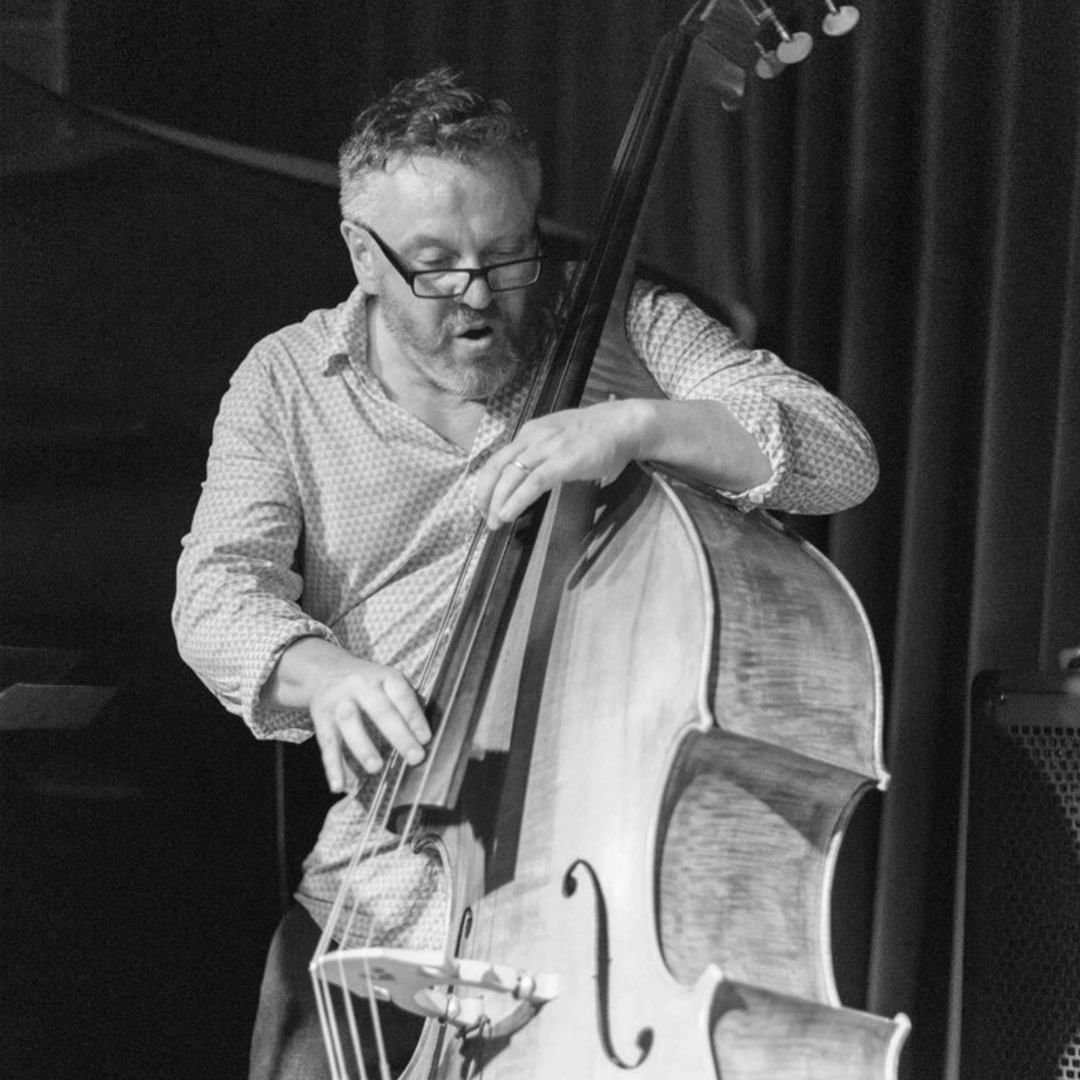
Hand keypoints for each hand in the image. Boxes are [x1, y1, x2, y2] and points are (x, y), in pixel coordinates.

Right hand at [276, 640, 430, 791]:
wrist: (326, 669)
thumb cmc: (367, 684)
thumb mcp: (386, 682)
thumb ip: (404, 704)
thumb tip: (422, 738)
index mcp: (383, 676)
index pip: (402, 695)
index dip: (414, 717)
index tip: (426, 739)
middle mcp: (360, 685)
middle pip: (380, 710)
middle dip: (399, 735)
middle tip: (414, 757)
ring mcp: (339, 700)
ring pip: (350, 723)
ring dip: (363, 747)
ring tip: (376, 767)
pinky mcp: (321, 717)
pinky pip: (327, 743)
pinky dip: (332, 766)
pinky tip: (338, 785)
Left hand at [474, 400, 646, 528]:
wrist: (622, 424)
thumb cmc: (595, 435)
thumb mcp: (558, 438)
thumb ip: (541, 453)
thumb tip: (527, 477)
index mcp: (529, 433)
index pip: (497, 459)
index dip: (486, 484)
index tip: (484, 504)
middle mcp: (532, 437)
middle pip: (496, 467)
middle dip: (484, 495)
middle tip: (483, 517)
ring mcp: (548, 448)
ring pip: (511, 475)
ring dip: (498, 502)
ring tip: (495, 523)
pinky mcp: (563, 461)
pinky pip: (533, 483)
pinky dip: (517, 500)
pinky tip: (508, 514)